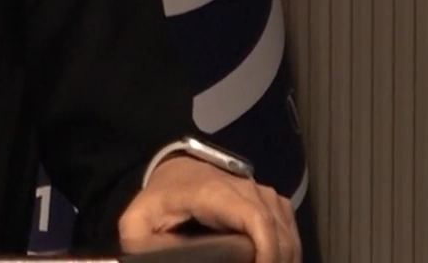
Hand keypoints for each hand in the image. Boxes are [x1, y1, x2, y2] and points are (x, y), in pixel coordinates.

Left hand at [119, 156, 299, 262]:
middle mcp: (243, 188)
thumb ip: (147, 248)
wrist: (172, 172)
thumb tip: (167, 260)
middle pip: (277, 231)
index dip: (268, 251)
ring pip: (287, 231)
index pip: (256, 219)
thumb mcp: (138, 224)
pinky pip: (289, 228)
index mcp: (212, 194)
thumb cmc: (158, 202)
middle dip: (276, 261)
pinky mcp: (269, 200)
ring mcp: (260, 192)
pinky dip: (288, 250)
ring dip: (284, 258)